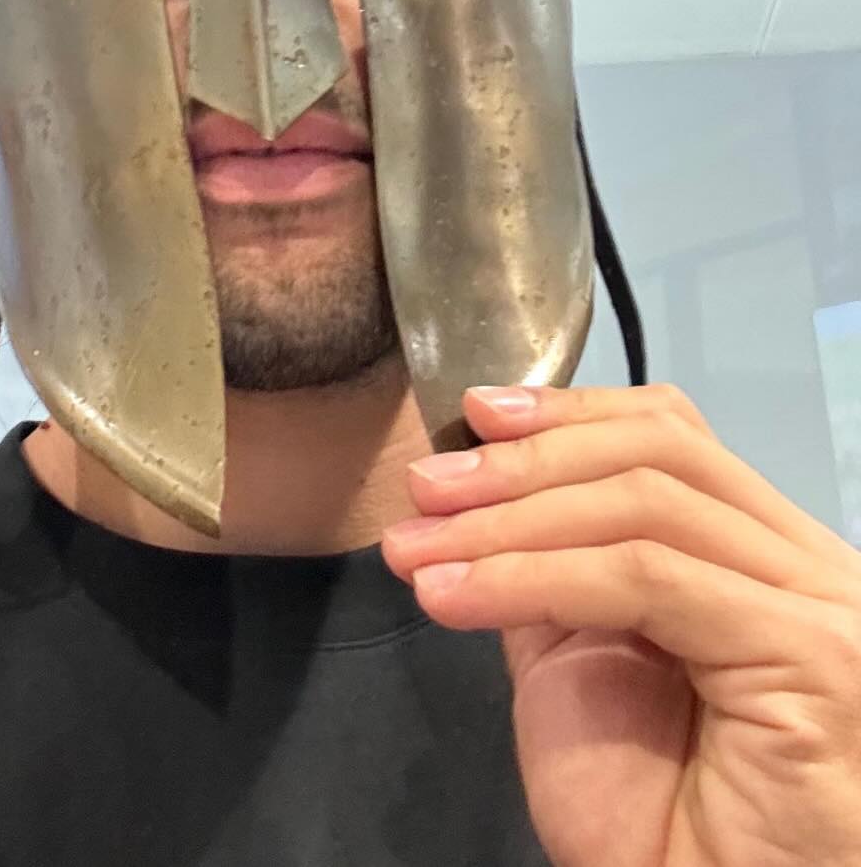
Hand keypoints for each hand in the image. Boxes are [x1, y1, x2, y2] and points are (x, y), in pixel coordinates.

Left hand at [380, 383, 860, 866]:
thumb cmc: (660, 826)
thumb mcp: (588, 664)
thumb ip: (559, 573)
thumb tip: (482, 492)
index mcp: (771, 563)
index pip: (674, 439)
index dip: (571, 412)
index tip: (473, 414)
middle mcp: (814, 572)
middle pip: (660, 456)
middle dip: (524, 461)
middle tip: (425, 488)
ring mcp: (823, 609)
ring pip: (644, 506)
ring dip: (507, 519)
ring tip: (418, 548)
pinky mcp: (810, 655)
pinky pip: (644, 579)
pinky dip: (531, 575)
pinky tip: (455, 595)